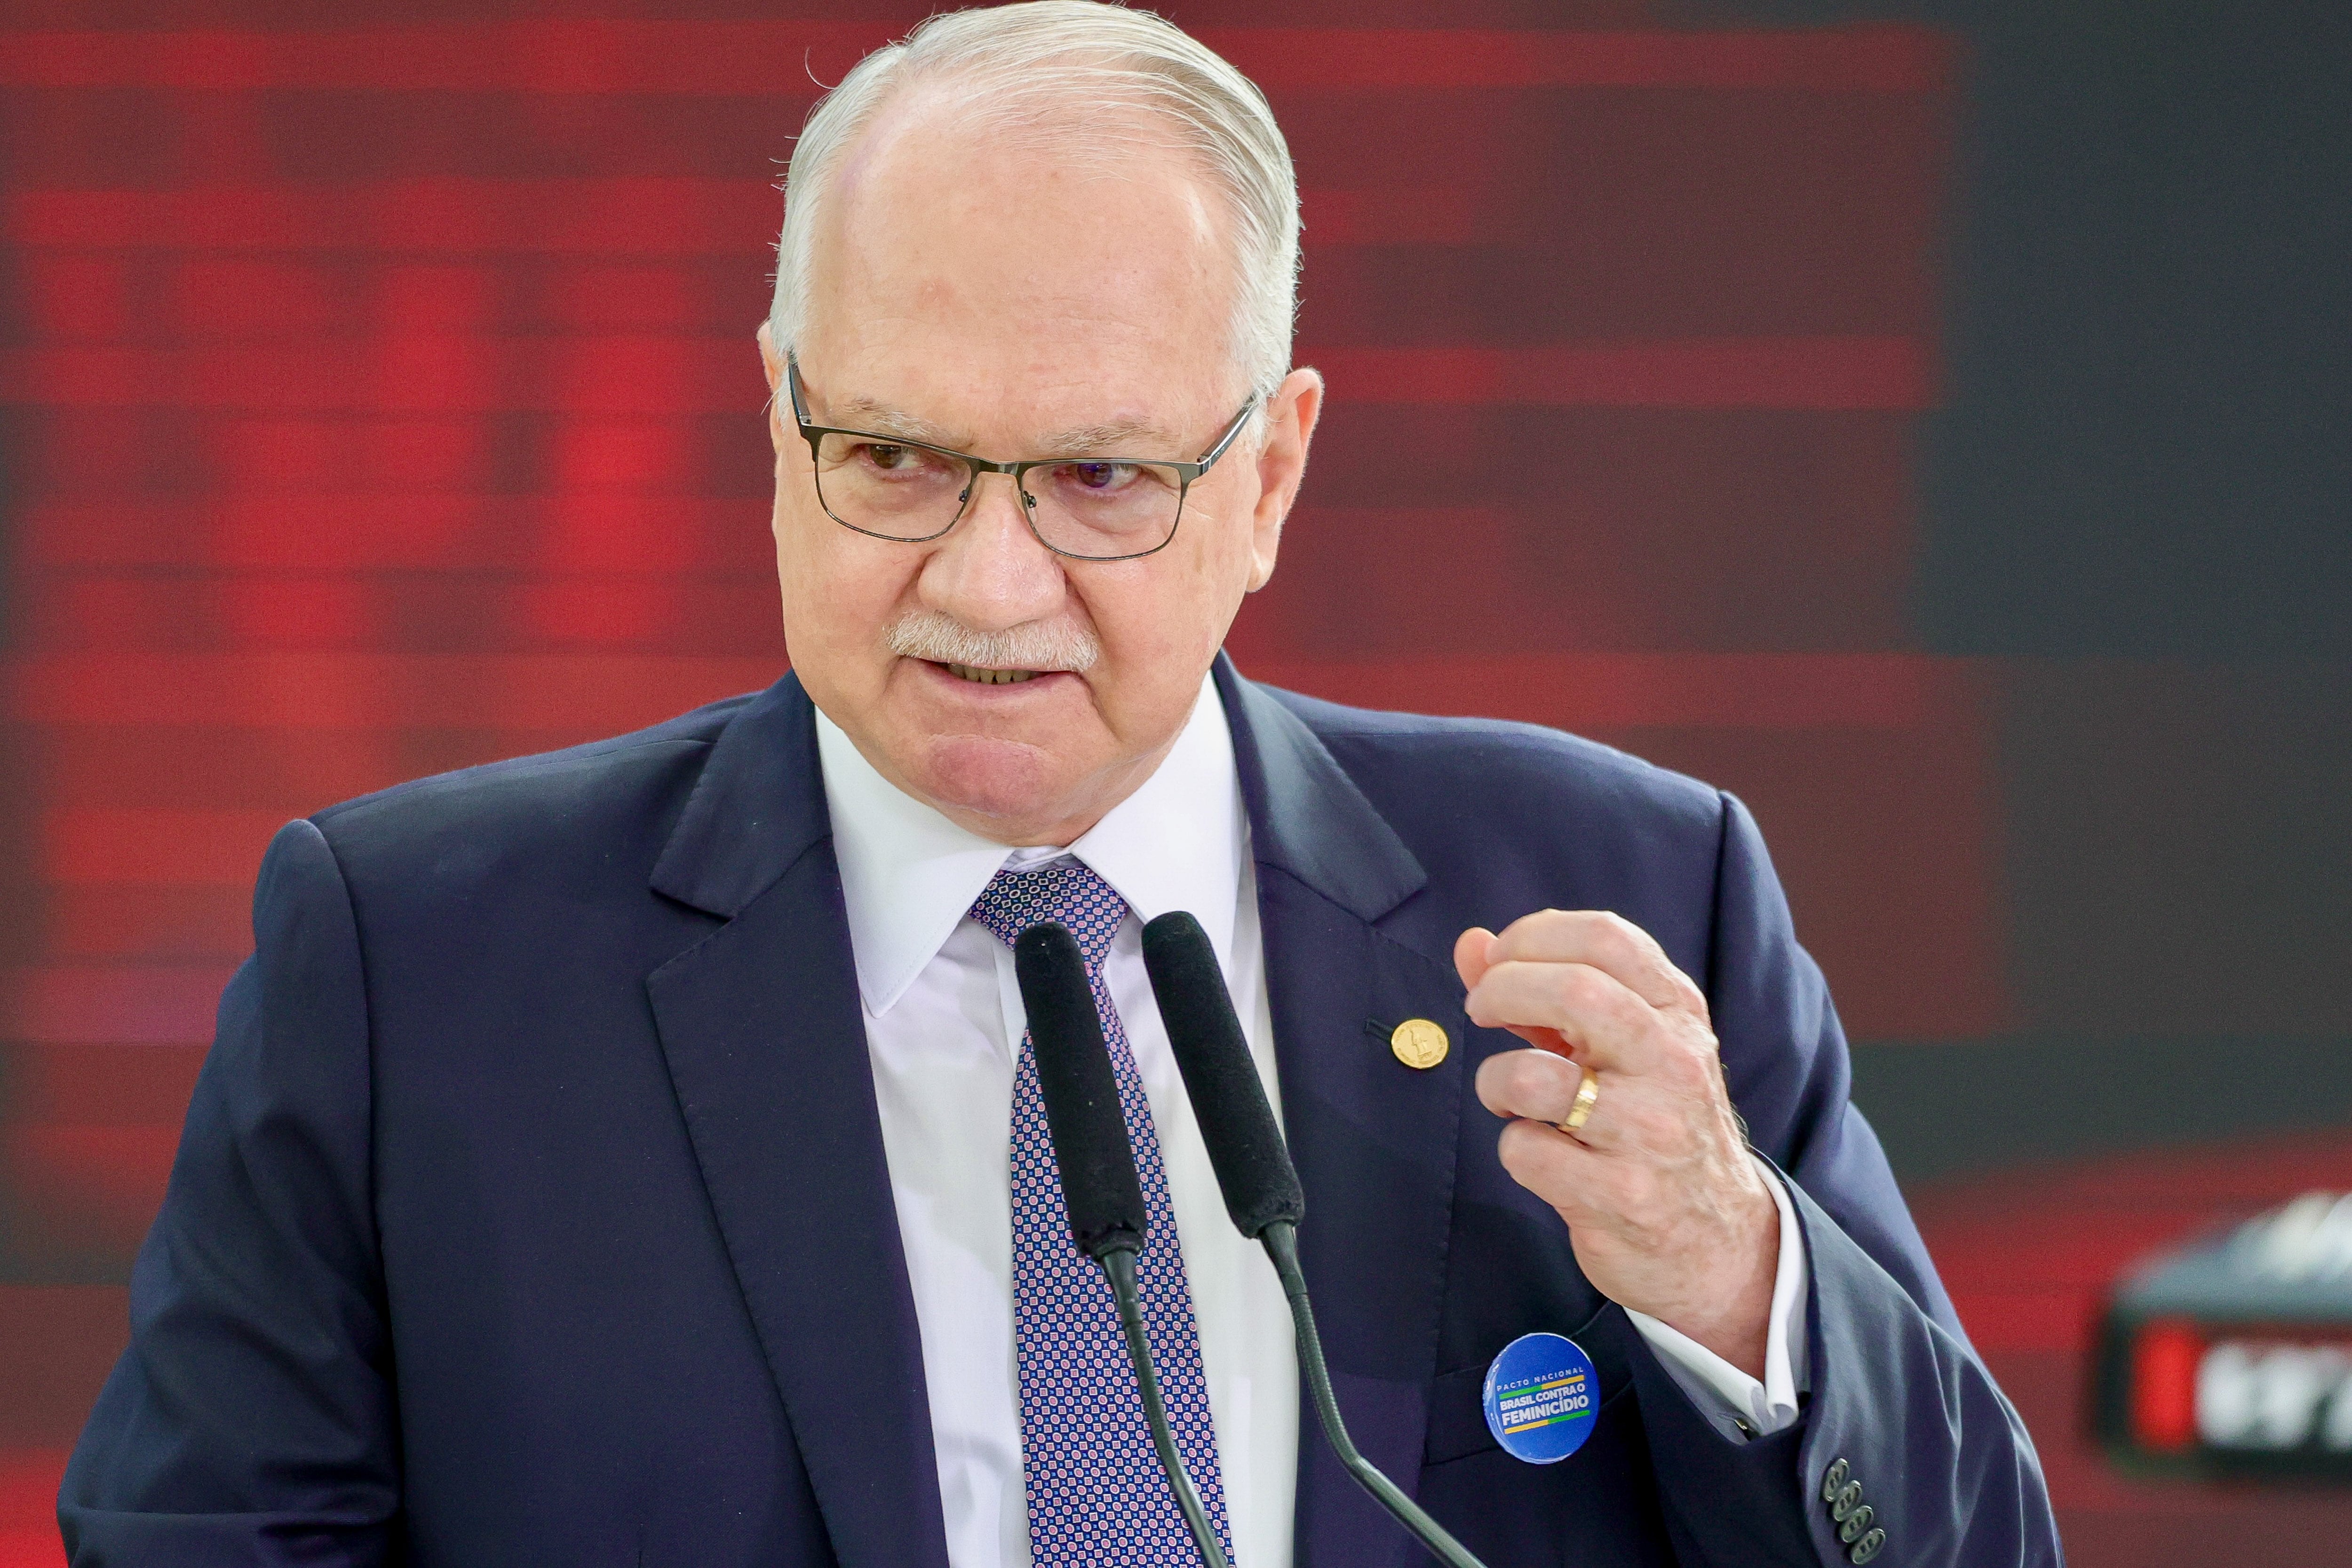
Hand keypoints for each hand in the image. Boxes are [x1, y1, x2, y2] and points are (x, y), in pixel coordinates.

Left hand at [1457, 910, 1777, 1375]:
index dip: (1532, 937)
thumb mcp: (1622, 1048)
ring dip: (1495, 1080)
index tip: (1496, 962)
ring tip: (1511, 1098)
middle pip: (1573, 989)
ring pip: (1533, 1077)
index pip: (1606, 937)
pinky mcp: (1621, 1196)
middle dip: (1501, 989)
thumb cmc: (1655, 1126)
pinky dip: (1516, 1149)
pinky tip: (1543, 1156)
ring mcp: (1651, 1131)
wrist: (1719, 1243)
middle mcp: (1674, 1063)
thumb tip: (1470, 944)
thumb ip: (1544, 992)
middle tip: (1479, 1010)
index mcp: (1679, 1014)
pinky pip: (1526, 1152)